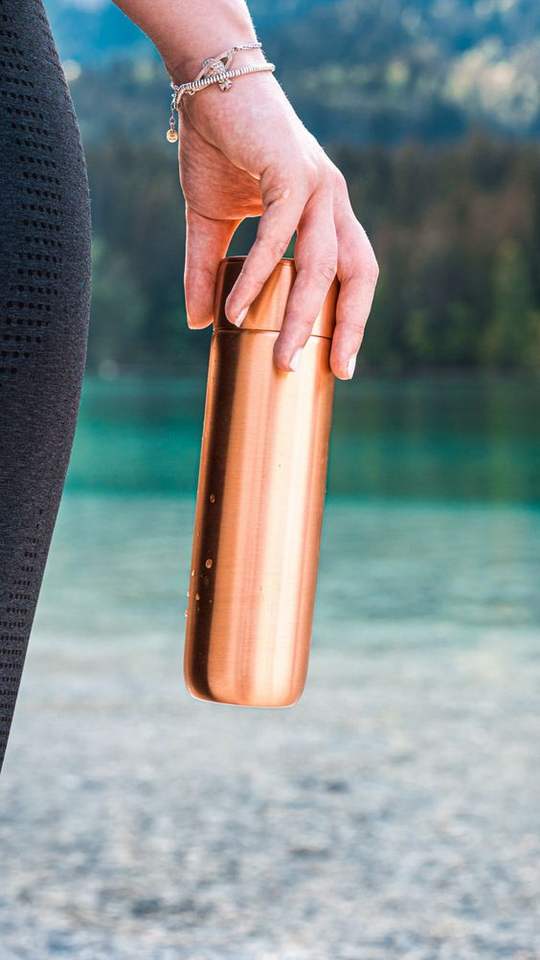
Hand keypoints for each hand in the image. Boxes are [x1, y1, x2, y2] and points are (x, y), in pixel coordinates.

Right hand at [179, 59, 378, 378]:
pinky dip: (259, 275)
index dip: (351, 317)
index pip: (352, 273)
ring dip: (301, 317)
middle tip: (336, 371)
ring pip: (322, 265)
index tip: (339, 361)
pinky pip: (280, 235)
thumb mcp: (212, 220)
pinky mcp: (291, 170)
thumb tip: (200, 325)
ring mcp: (317, 185)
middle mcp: (331, 200)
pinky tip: (236, 310)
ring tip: (281, 358)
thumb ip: (208, 271)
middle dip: (351, 326)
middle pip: (358, 274)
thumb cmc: (219, 146)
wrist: (205, 80)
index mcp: (324, 212)